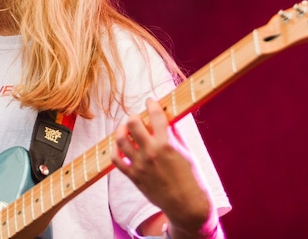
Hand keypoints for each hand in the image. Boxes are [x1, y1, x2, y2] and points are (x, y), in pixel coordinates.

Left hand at [112, 99, 217, 237]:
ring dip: (121, 131)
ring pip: (120, 139)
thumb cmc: (191, 178)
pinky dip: (115, 151)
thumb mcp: (186, 152)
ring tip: (126, 130)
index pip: (155, 115)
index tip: (150, 102)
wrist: (186, 205)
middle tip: (137, 119)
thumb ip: (174, 135)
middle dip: (134, 117)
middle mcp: (151, 152)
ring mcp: (140, 165)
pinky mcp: (133, 177)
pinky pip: (116, 160)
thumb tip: (166, 119)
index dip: (152, 105)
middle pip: (132, 123)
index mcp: (166, 144)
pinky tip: (121, 148)